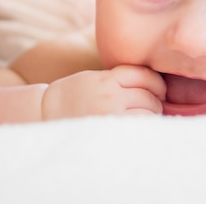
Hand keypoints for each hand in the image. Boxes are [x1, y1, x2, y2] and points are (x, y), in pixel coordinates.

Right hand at [42, 65, 165, 118]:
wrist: (46, 112)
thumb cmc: (74, 95)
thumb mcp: (94, 77)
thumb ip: (119, 78)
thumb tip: (153, 83)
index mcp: (106, 78)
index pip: (143, 75)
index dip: (156, 82)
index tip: (159, 89)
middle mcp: (109, 95)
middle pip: (149, 95)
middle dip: (156, 100)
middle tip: (153, 105)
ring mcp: (110, 114)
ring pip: (148, 113)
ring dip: (152, 115)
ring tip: (147, 117)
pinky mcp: (110, 131)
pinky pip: (138, 127)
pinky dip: (145, 127)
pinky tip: (140, 127)